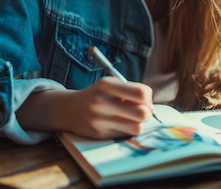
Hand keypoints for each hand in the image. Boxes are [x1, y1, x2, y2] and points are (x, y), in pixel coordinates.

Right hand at [17, 78, 154, 138]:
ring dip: (138, 125)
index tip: (143, 101)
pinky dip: (126, 131)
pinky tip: (119, 125)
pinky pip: (125, 135)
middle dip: (147, 114)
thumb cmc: (98, 96)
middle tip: (142, 113)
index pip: (142, 92)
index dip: (148, 99)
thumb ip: (131, 92)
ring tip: (132, 120)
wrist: (69, 109)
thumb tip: (151, 110)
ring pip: (137, 127)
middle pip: (143, 113)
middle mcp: (102, 101)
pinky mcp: (98, 134)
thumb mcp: (111, 86)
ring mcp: (99, 119)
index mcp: (107, 84)